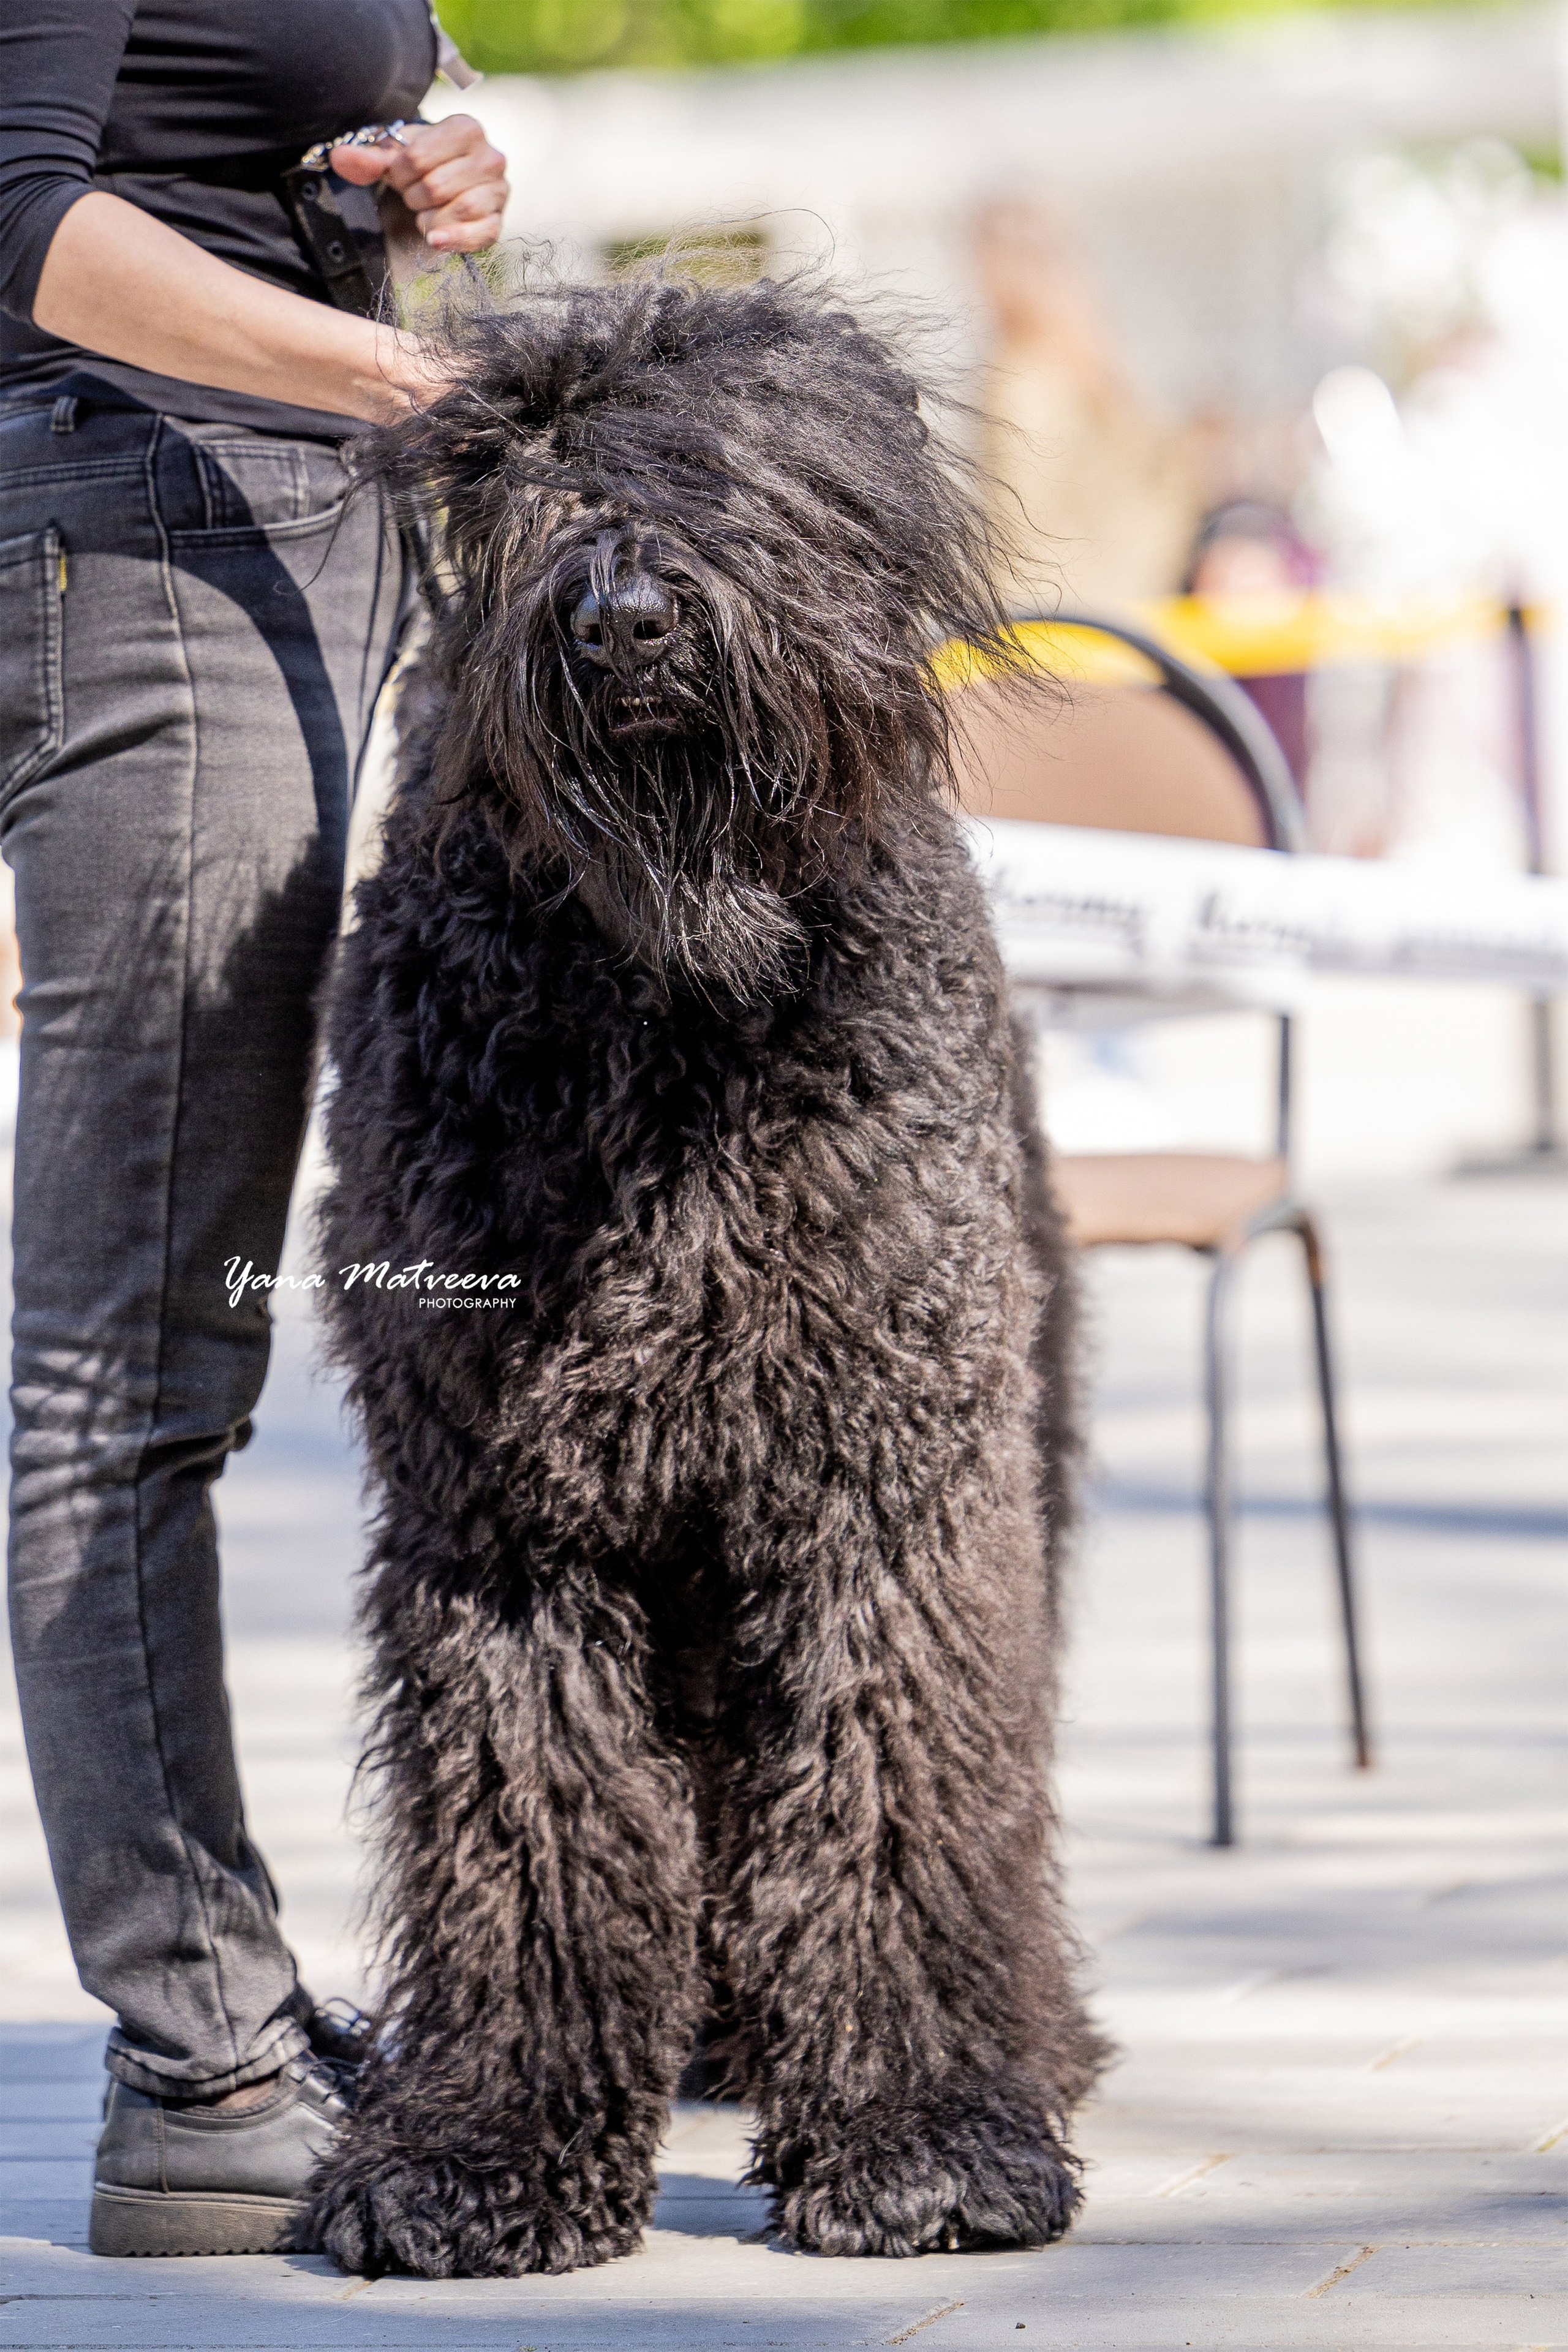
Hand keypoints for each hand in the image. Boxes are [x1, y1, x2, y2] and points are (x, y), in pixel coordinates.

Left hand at [330, 115, 508, 253]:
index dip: (399, 172)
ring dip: (430, 217)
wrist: (449, 183)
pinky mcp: (498, 221)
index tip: (401, 174)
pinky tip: (435, 239)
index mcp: (465, 128)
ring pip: (459, 209)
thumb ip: (368, 158)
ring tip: (427, 212)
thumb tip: (339, 157)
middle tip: (414, 194)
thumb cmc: (425, 166)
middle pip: (437, 185)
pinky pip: (480, 233)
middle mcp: (489, 156)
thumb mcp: (396, 157)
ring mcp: (498, 190)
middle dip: (415, 196)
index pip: (419, 157)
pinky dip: (453, 239)